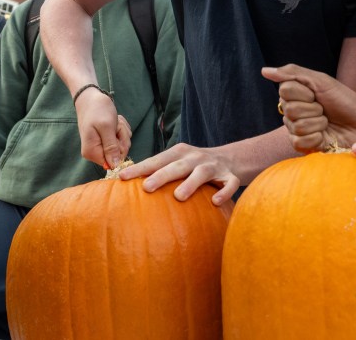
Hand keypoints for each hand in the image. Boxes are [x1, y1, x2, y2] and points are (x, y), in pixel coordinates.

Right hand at [75, 87, 130, 169]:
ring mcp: (102, 145)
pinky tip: (113, 120)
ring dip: (121, 131)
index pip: (113, 162)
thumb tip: (115, 166)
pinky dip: (120, 128)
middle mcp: (96, 152)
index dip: (119, 149)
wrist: (90, 97)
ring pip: (123, 144)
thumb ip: (111, 147)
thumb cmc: (97, 110)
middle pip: (120, 153)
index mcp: (92, 152)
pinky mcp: (107, 139)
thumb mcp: (106, 127)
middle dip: (121, 137)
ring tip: (113, 121)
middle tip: (114, 125)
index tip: (115, 134)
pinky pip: (122, 137)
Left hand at [118, 143, 239, 205]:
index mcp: (179, 153)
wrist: (232, 158)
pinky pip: (228, 184)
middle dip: (161, 175)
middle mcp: (195, 157)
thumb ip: (159, 171)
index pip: (157, 159)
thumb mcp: (178, 163)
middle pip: (177, 165)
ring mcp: (213, 167)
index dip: (141, 168)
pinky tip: (215, 203)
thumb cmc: (194, 165)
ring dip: (190, 183)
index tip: (123, 178)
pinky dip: (224, 192)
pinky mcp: (230, 176)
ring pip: (201, 174)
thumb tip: (126, 187)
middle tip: (146, 187)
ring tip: (178, 196)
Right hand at [262, 64, 355, 151]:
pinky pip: (299, 142)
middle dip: (314, 109)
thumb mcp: (321, 81)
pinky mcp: (304, 147)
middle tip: (325, 110)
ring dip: (318, 123)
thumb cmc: (344, 99)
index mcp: (294, 95)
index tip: (317, 94)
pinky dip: (316, 138)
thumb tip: (264, 71)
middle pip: (290, 110)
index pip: (285, 91)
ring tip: (327, 123)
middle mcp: (292, 113)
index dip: (305, 93)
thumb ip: (293, 73)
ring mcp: (297, 130)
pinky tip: (324, 136)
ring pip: (297, 126)